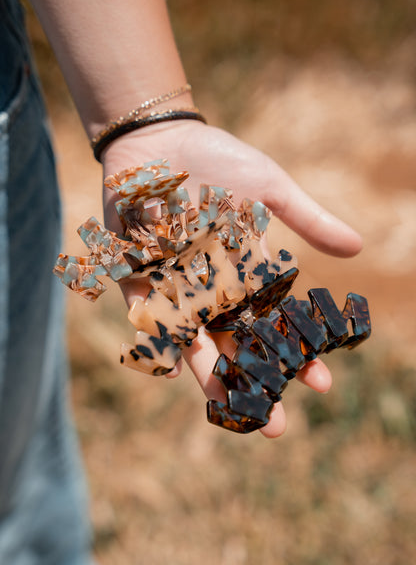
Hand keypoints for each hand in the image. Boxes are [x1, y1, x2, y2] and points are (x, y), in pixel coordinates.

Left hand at [102, 121, 361, 437]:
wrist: (161, 139)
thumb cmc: (218, 160)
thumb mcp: (269, 188)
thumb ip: (306, 219)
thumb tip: (357, 248)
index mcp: (244, 272)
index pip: (275, 323)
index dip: (298, 353)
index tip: (321, 383)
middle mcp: (211, 288)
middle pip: (236, 343)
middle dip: (256, 381)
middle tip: (278, 426)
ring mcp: (174, 286)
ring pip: (196, 339)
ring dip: (213, 375)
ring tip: (233, 408)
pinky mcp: (137, 277)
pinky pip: (149, 317)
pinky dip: (161, 342)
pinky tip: (176, 370)